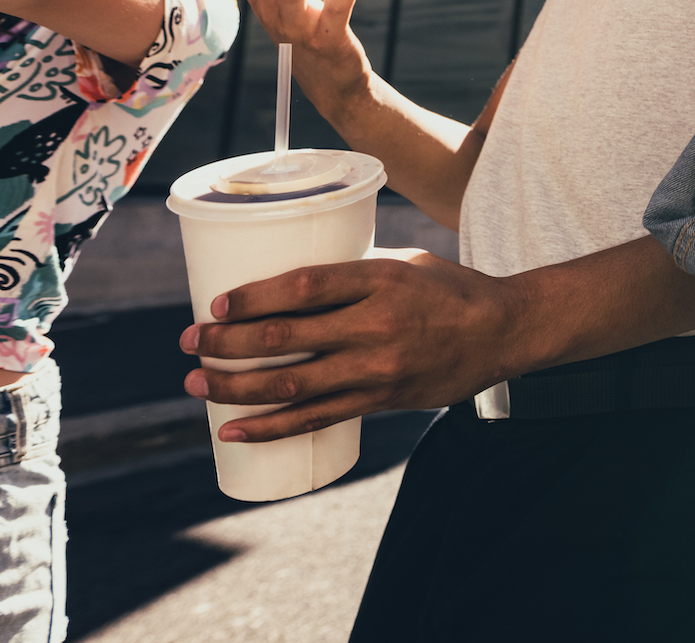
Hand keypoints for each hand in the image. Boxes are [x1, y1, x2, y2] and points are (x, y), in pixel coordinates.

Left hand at [180, 248, 527, 441]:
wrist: (503, 332)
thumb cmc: (452, 289)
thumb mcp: (406, 264)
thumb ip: (354, 273)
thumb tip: (288, 283)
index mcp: (381, 279)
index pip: (303, 286)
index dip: (253, 297)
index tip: (217, 304)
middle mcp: (376, 324)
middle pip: (285, 337)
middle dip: (226, 342)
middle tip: (191, 343)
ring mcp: (378, 367)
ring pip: (291, 383)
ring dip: (234, 387)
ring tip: (196, 385)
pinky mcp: (382, 399)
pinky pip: (317, 419)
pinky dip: (270, 427)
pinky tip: (234, 430)